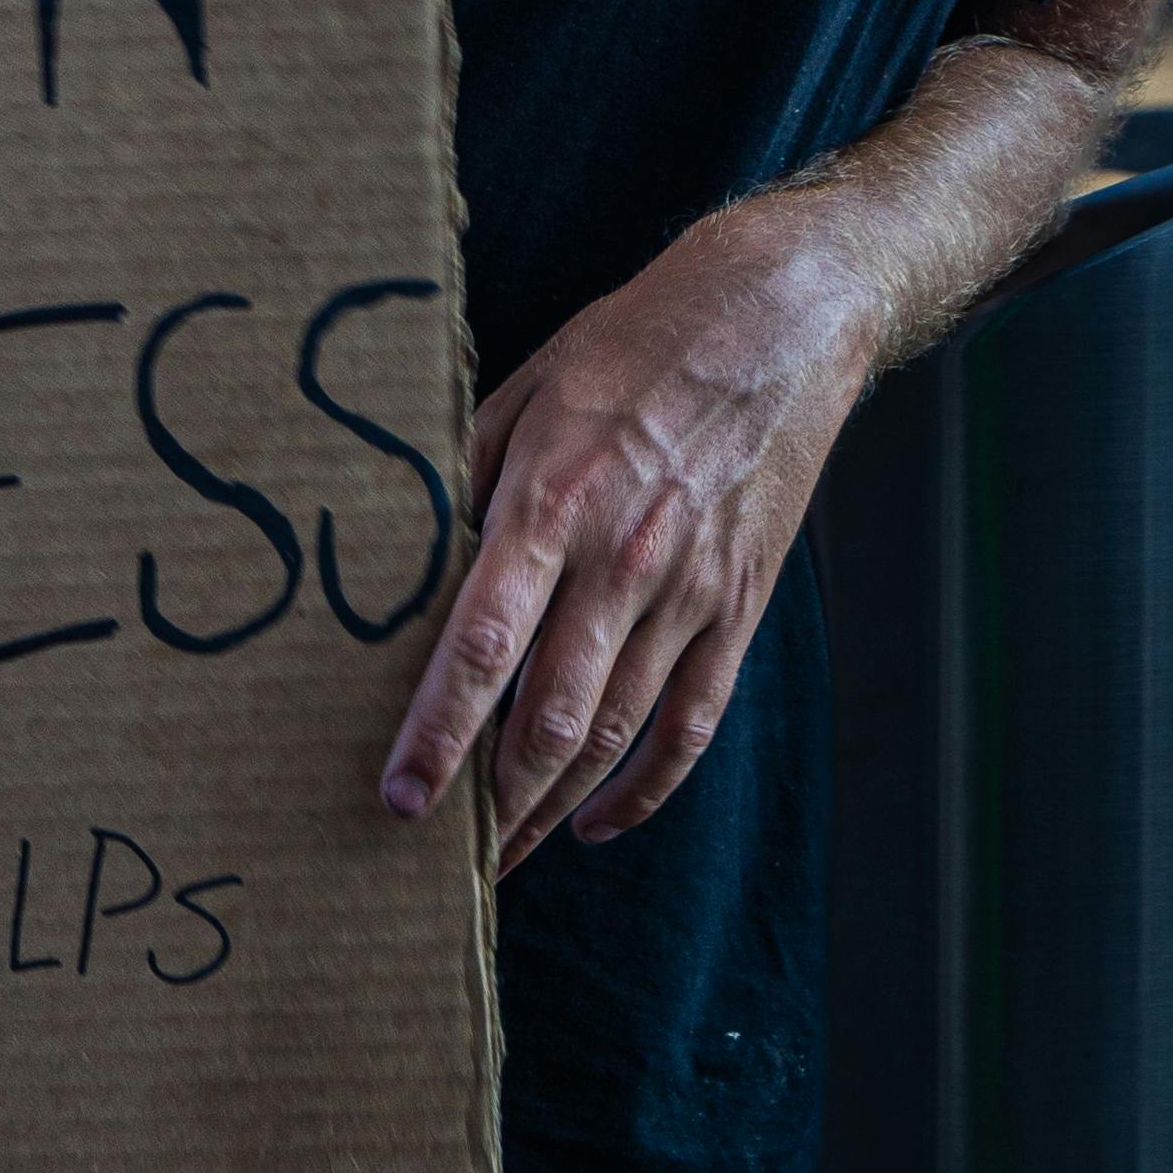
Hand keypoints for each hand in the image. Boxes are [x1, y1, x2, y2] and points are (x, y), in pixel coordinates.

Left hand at [380, 199, 884, 872]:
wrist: (773, 318)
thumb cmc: (627, 347)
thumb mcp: (521, 393)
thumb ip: (463, 483)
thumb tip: (403, 564)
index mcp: (551, 503)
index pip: (481, 646)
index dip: (438, 733)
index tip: (399, 797)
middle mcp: (622, 558)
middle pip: (552, 716)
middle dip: (493, 799)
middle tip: (439, 853)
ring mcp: (690, 589)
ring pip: (617, 733)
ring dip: (556, 806)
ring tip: (504, 851)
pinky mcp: (740, 603)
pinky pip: (692, 722)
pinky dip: (646, 788)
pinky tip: (599, 820)